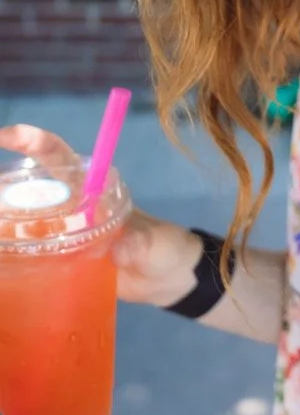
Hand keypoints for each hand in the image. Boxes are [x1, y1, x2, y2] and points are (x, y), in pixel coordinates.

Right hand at [0, 123, 202, 308]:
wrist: (169, 279)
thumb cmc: (165, 249)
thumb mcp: (156, 244)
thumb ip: (141, 244)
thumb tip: (122, 250)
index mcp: (92, 188)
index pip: (56, 156)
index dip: (31, 141)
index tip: (4, 136)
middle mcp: (71, 205)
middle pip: (28, 188)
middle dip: (4, 188)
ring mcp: (63, 232)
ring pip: (23, 219)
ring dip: (5, 222)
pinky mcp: (61, 259)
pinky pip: (30, 251)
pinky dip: (13, 255)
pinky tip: (4, 261)